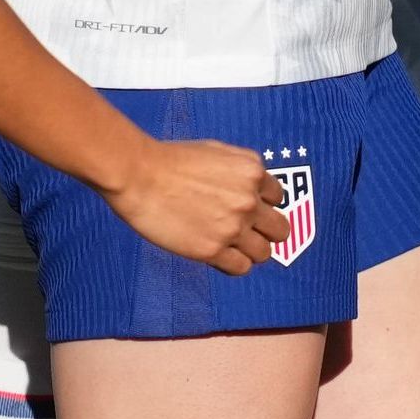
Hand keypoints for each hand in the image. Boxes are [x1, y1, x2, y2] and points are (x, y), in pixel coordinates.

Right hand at [109, 136, 288, 269]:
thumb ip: (240, 170)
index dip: (263, 204)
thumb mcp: (216, 150)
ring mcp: (233, 227)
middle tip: (249, 233)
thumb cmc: (170, 160)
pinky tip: (219, 255)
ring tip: (232, 246)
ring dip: (250, 251)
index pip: (278, 198)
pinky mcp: (213, 250)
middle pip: (280, 229)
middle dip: (266, 232)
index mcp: (252, 172)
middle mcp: (249, 200)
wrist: (139, 175)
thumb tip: (251, 187)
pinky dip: (233, 264)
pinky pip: (241, 267)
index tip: (250, 210)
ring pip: (264, 253)